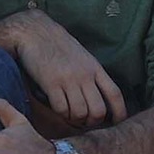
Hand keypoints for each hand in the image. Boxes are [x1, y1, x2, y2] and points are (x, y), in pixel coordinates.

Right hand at [4, 7, 126, 128]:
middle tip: (84, 121)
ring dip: (74, 120)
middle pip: (98, 110)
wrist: (34, 31)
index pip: (114, 94)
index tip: (116, 122)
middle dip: (92, 122)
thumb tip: (96, 97)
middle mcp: (84, 74)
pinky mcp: (51, 83)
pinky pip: (61, 109)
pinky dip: (60, 113)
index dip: (119, 112)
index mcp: (94, 67)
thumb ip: (90, 74)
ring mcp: (68, 79)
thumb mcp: (81, 56)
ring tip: (69, 115)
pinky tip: (57, 108)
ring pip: (80, 113)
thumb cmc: (56, 44)